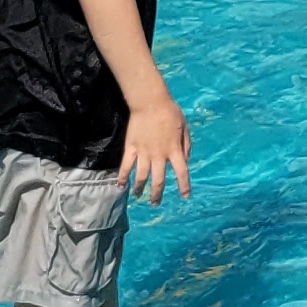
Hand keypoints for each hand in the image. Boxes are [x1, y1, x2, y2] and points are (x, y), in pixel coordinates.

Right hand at [120, 88, 193, 202]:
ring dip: (140, 189)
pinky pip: (125, 167)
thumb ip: (186, 145)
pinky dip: (122, 178)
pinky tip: (120, 186)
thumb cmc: (170, 113)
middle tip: (155, 203)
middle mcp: (159, 155)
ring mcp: (144, 153)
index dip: (184, 186)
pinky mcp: (131, 149)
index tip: (185, 197)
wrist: (150, 102)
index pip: (181, 172)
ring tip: (139, 196)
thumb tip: (186, 161)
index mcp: (174, 149)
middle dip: (157, 194)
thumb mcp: (184, 127)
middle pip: (158, 180)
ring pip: (141, 177)